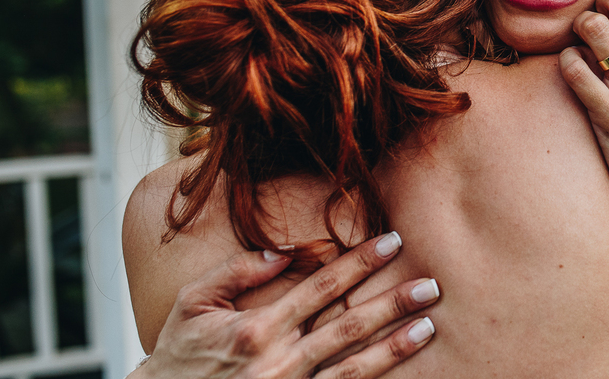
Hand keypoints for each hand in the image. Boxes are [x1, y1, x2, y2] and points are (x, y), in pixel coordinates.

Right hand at [130, 232, 438, 378]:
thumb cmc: (177, 358)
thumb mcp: (193, 304)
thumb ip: (238, 270)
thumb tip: (287, 249)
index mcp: (255, 329)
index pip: (320, 287)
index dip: (359, 263)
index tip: (393, 242)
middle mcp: (276, 363)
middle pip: (347, 328)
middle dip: (392, 304)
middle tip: (431, 286)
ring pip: (352, 370)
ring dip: (394, 349)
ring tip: (428, 328)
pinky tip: (401, 375)